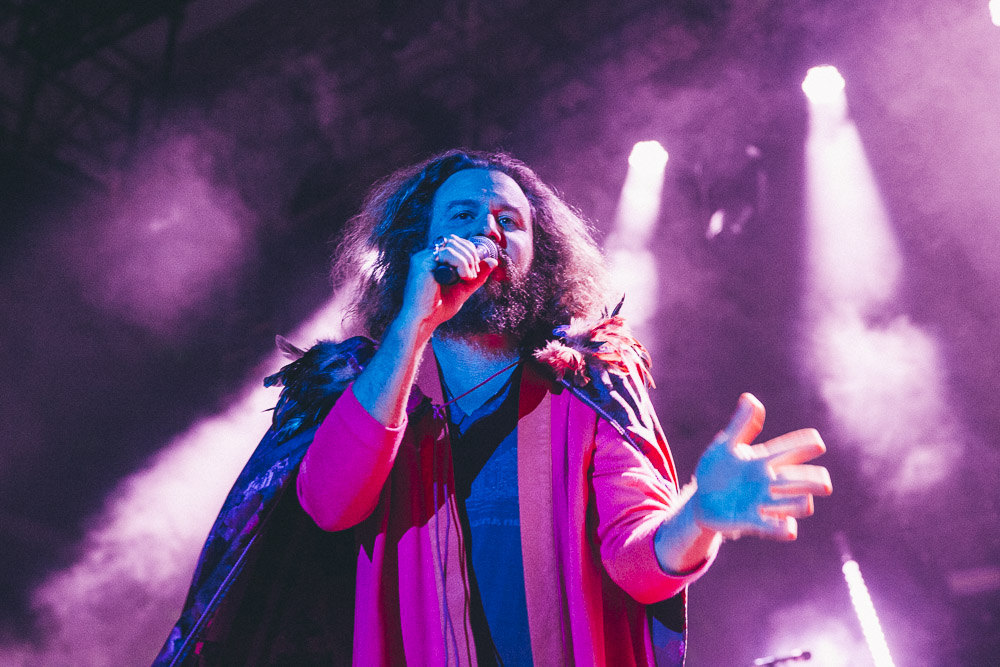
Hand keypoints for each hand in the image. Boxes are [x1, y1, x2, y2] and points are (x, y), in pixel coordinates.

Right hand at [398, 234, 498, 335]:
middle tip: (474, 274)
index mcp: (434, 260)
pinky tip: (462, 277)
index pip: (455, 243)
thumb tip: (493, 261)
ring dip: (467, 260)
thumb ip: (477, 276)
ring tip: (468, 277)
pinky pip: (447, 253)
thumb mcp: (464, 289)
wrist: (424, 320)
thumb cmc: (439, 308)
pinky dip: (461, 263)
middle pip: (455, 240)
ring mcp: (423, 258)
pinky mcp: (422, 263)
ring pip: (452, 245)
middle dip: (470, 254)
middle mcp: (427, 256)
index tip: (475, 271)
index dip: (470, 252)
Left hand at [690, 393, 832, 539]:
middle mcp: (769, 482)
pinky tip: (789, 529)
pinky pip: (772, 526)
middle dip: (813, 481)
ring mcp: (763, 502)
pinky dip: (782, 528)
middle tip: (824, 483)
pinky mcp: (752, 521)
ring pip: (793, 503)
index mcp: (763, 460)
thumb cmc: (716, 470)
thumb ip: (740, 425)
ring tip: (805, 503)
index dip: (803, 445)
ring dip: (799, 503)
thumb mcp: (724, 446)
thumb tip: (750, 398)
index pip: (789, 450)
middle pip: (799, 479)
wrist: (700, 499)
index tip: (817, 442)